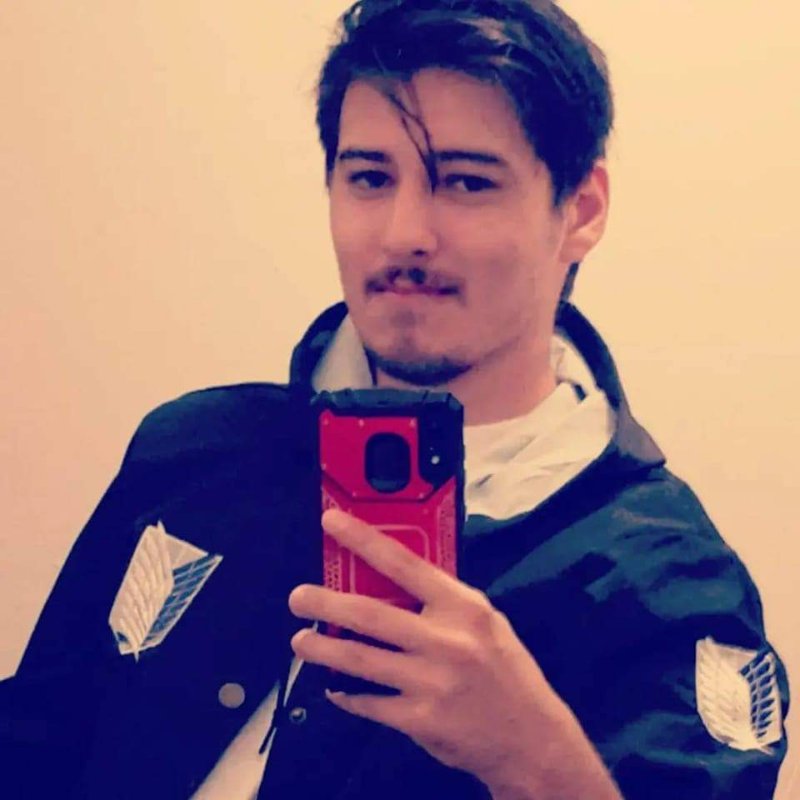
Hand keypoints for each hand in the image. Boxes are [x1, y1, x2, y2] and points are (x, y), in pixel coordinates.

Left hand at [288, 508, 576, 790]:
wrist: (532, 737)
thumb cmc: (507, 671)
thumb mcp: (485, 620)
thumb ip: (442, 598)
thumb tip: (391, 576)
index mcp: (463, 607)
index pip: (404, 563)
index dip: (363, 540)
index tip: (333, 523)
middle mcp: (446, 641)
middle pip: (369, 614)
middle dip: (324, 603)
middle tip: (299, 598)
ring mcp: (431, 683)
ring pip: (360, 660)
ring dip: (322, 649)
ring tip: (301, 641)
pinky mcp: (420, 721)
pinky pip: (369, 703)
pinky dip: (346, 694)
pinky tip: (334, 687)